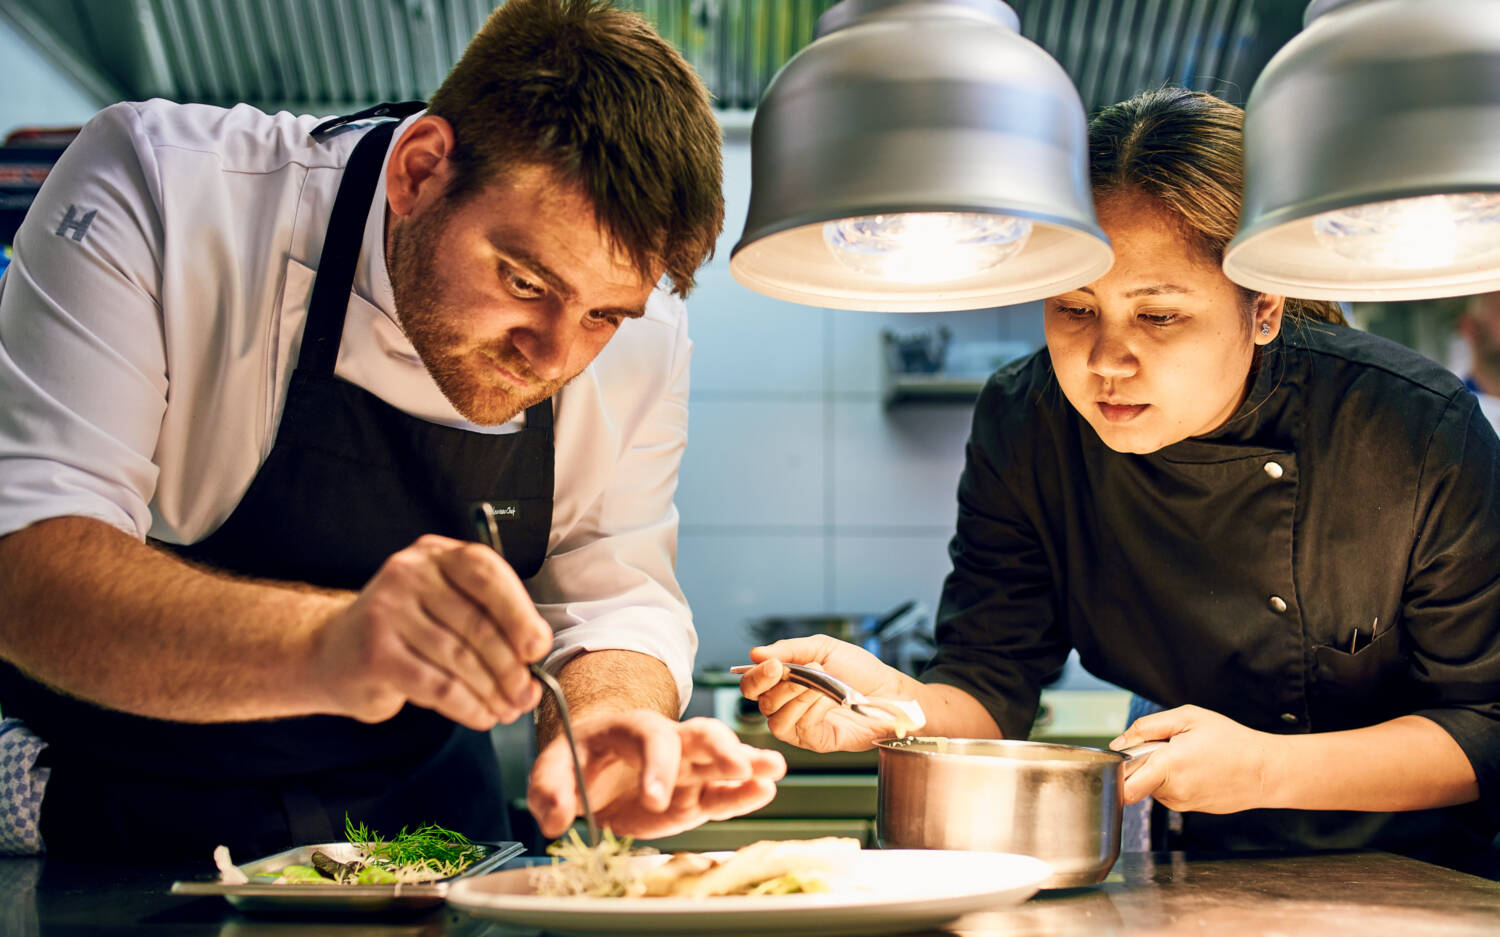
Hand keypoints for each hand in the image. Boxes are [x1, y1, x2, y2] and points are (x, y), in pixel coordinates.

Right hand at [312, 534, 549, 729]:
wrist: (332, 653)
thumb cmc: (405, 630)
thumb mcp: (444, 607)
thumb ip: (488, 618)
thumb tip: (535, 656)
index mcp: (435, 554)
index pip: (486, 573)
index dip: (519, 612)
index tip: (537, 648)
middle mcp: (409, 574)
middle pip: (477, 623)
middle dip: (510, 667)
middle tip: (527, 695)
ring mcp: (387, 612)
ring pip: (460, 659)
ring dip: (492, 692)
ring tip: (507, 710)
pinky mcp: (376, 654)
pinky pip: (438, 686)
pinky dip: (467, 706)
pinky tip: (481, 717)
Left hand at [527, 711, 786, 839]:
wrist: (591, 767)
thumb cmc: (576, 761)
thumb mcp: (552, 770)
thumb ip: (549, 790)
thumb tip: (556, 819)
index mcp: (630, 729)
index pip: (651, 740)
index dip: (657, 767)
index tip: (656, 800)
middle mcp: (666, 743)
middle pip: (700, 734)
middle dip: (721, 748)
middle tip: (736, 767)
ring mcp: (685, 769)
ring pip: (722, 758)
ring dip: (748, 762)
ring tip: (773, 770)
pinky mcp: (694, 796)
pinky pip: (722, 793)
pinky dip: (744, 793)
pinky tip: (765, 791)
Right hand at [739, 635, 913, 752]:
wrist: (890, 693)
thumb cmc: (861, 671)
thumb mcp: (824, 649)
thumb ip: (789, 650)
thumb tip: (755, 653)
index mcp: (785, 680)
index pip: (753, 683)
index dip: (756, 675)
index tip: (772, 665)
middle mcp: (787, 703)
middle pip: (760, 701)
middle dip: (779, 685)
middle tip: (798, 673)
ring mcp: (799, 724)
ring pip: (775, 716)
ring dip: (798, 696)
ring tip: (821, 684)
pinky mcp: (813, 740)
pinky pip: (798, 728)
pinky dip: (811, 710)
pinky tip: (828, 701)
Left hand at [1110, 705, 1279, 813]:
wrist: (1266, 771)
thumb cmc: (1232, 741)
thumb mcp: (1188, 718)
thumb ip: (1147, 727)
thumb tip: (1119, 743)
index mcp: (1168, 767)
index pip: (1124, 786)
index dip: (1116, 771)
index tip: (1122, 757)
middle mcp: (1172, 791)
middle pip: (1135, 780)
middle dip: (1141, 764)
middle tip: (1164, 748)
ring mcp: (1182, 804)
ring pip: (1152, 786)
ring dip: (1160, 771)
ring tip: (1188, 756)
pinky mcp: (1190, 810)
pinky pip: (1169, 792)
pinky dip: (1174, 780)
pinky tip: (1196, 768)